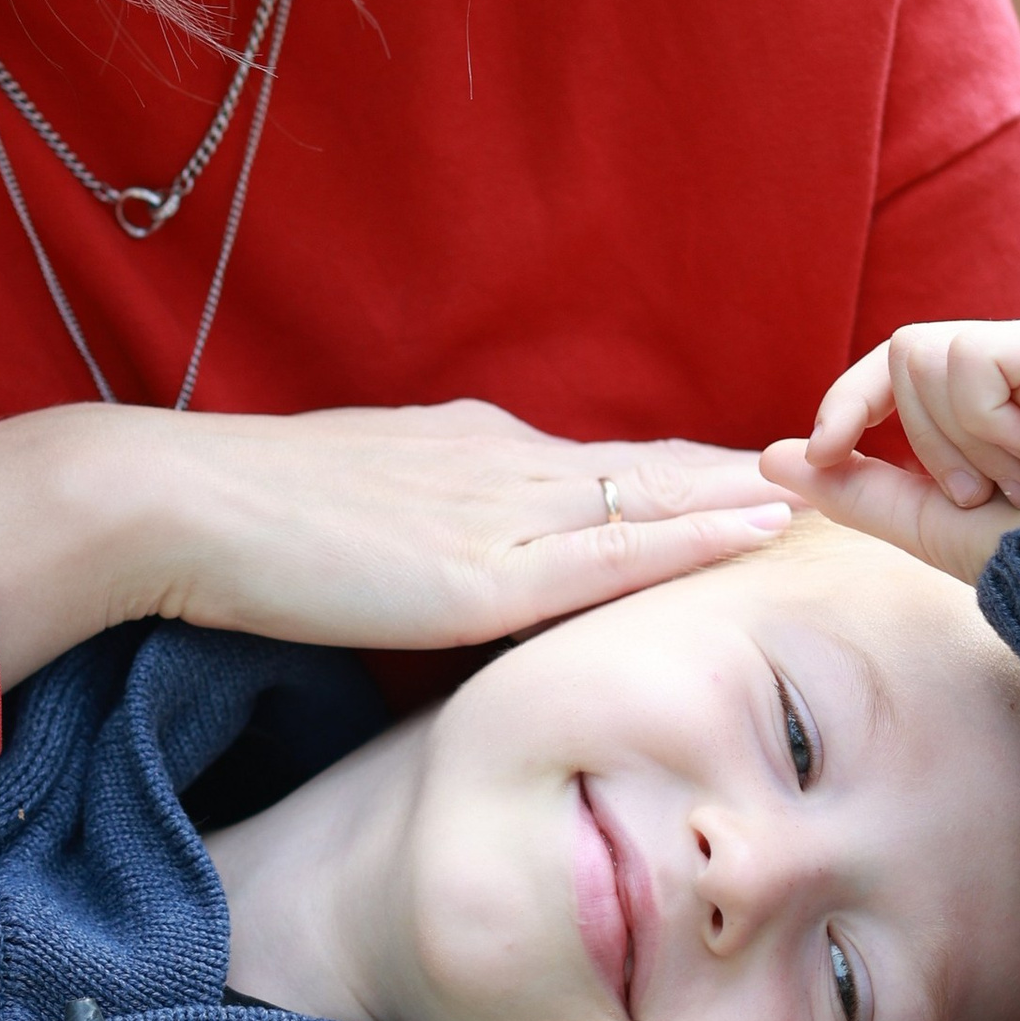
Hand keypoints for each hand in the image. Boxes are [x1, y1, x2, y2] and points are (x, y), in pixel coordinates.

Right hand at [0, 401, 790, 686]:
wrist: (182, 504)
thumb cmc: (243, 518)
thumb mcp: (356, 505)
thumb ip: (420, 523)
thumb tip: (453, 559)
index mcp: (470, 449)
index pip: (603, 462)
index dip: (685, 471)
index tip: (754, 474)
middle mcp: (504, 464)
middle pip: (652, 469)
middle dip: (742, 475)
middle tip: (836, 473)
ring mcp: (502, 513)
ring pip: (656, 497)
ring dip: (749, 497)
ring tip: (836, 494)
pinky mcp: (488, 571)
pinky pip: (620, 550)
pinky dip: (701, 535)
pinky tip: (764, 531)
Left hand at [759, 311, 1019, 581]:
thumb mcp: (923, 521)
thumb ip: (854, 486)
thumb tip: (771, 457)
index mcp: (999, 384)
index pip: (898, 362)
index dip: (850, 400)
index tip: (824, 450)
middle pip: (906, 351)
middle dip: (925, 440)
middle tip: (985, 489)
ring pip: (929, 352)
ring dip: (956, 440)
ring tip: (1017, 478)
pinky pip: (969, 359)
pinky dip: (982, 425)